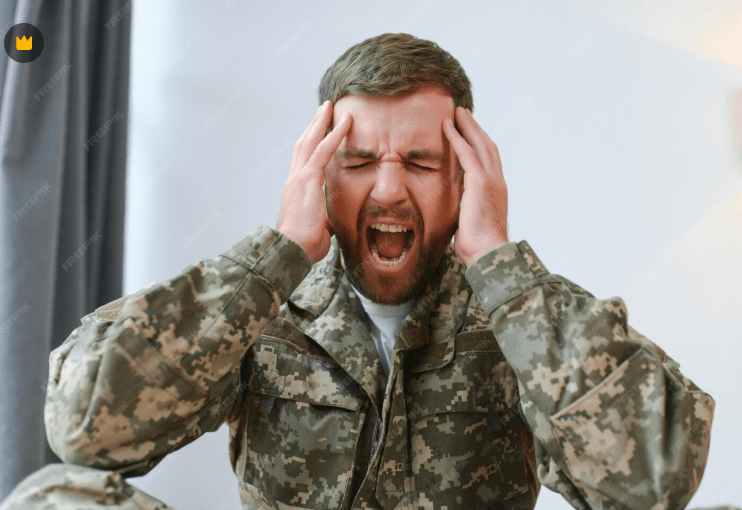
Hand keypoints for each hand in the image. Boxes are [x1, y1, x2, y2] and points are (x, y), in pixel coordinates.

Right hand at [277, 100, 351, 263]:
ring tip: (330, 106)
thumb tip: (330, 225)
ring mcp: (299, 177)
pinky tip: (345, 122)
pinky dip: (334, 134)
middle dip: (314, 125)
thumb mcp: (319, 228)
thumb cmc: (305, 245)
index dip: (311, 142)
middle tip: (323, 109)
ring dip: (321, 121)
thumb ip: (324, 220)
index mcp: (296, 189)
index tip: (318, 130)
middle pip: (304, 143)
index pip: (303, 159)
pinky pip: (323, 150)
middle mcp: (294, 179)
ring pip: (310, 141)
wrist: (293, 249)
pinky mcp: (308, 179)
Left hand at [442, 106, 508, 265]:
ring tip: (457, 113)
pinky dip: (457, 137)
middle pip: (487, 146)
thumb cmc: (478, 246)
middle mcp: (497, 181)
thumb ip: (467, 210)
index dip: (480, 145)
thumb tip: (458, 210)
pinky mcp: (480, 181)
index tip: (471, 133)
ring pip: (479, 144)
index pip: (489, 161)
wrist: (488, 253)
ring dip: (467, 126)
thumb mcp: (471, 223)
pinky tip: (447, 126)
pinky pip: (466, 152)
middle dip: (475, 129)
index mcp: (497, 191)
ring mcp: (491, 180)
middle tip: (464, 114)